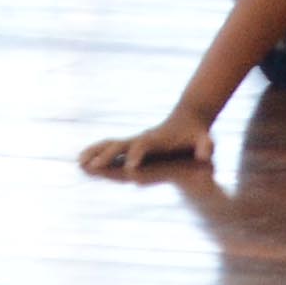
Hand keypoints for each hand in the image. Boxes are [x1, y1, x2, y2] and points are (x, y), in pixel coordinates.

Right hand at [80, 115, 212, 176]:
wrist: (188, 117)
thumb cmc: (196, 133)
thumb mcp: (205, 139)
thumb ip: (206, 146)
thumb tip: (205, 157)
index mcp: (158, 139)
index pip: (145, 146)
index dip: (137, 155)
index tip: (129, 167)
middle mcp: (143, 138)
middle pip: (122, 145)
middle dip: (108, 155)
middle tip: (94, 166)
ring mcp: (134, 140)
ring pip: (111, 144)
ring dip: (96, 152)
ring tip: (79, 162)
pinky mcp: (130, 143)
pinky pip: (109, 146)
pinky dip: (95, 151)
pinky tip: (81, 160)